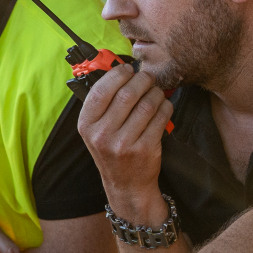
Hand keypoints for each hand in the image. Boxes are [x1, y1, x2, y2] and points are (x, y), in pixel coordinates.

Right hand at [78, 62, 173, 211]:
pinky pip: (160, 117)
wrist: (126, 184)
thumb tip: (120, 69)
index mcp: (86, 125)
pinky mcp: (145, 149)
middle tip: (147, 78)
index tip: (128, 70)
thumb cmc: (112, 149)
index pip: (101, 90)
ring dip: (156, 93)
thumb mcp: (96, 129)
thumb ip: (103, 102)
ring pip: (147, 104)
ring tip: (156, 92)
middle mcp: (102, 134)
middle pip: (127, 94)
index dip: (117, 75)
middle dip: (142, 80)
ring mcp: (124, 144)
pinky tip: (163, 106)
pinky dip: (165, 107)